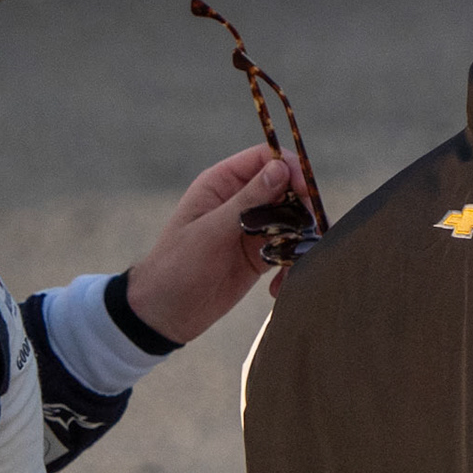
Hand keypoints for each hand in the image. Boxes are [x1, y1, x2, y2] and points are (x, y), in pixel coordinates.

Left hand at [125, 145, 305, 343]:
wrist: (166, 313)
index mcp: (221, 184)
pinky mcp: (260, 255)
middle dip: (300, 206)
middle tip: (306, 229)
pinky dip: (291, 263)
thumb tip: (281, 168)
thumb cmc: (177, 265)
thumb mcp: (211, 231)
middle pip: (285, 187)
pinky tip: (278, 286)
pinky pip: (288, 249)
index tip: (304, 189)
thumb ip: (248, 200)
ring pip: (291, 219)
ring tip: (292, 262)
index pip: (264, 159)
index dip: (289, 167)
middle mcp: (239, 201)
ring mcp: (252, 228)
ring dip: (298, 238)